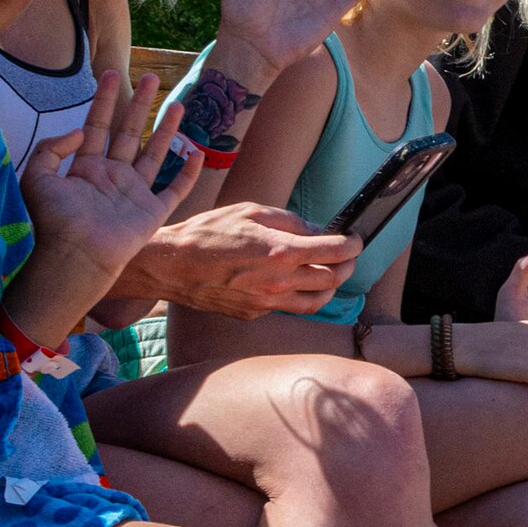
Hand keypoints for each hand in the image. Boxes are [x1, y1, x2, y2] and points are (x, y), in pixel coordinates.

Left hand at [19, 75, 202, 300]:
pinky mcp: (152, 213)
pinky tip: (196, 153)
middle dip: (139, 104)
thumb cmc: (53, 221)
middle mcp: (112, 177)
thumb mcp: (38, 176)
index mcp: (85, 168)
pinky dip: (186, 173)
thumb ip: (51, 148)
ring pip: (154, 154)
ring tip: (178, 104)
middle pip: (129, 133)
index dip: (104, 101)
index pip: (97, 126)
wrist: (74, 256)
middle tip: (149, 78)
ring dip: (166, 129)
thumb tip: (79, 130)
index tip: (111, 74)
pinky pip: (174, 189)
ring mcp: (134, 194)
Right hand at [121, 200, 359, 317]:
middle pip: (332, 280)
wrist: (171, 266)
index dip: (353, 244)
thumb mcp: (251, 212)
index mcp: (282, 252)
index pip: (335, 251)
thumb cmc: (207, 233)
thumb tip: (316, 230)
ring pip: (315, 303)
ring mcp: (267, 303)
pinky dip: (296, 295)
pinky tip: (291, 282)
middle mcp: (279, 282)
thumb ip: (289, 221)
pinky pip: (286, 307)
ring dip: (329, 288)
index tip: (356, 239)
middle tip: (347, 256)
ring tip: (329, 274)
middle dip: (347, 266)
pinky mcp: (253, 314)